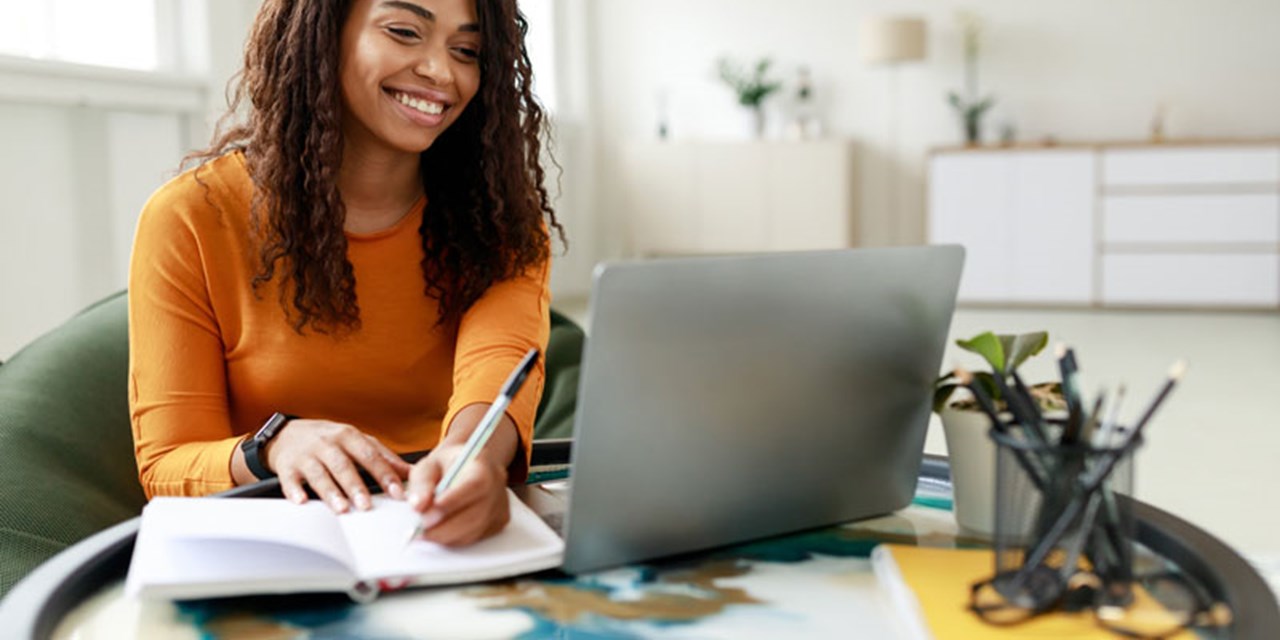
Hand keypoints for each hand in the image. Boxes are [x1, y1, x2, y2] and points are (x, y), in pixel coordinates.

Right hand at [264, 419, 411, 512]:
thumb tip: (411, 473)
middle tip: (367, 505)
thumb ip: (383, 457)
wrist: (288, 434)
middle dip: (356, 486)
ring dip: (330, 492)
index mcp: (349, 437)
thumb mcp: (357, 441)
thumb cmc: (329, 440)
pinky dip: (294, 491)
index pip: (370, 456)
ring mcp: (306, 455)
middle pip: (344, 465)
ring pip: (319, 474)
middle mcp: (328, 444)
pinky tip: (301, 501)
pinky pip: (290, 480)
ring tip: (341, 508)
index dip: (384, 475)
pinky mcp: (287, 466)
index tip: (397, 492)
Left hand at [405, 441, 510, 545]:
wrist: (470, 466)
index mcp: (483, 467)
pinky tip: (440, 532)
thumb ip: (422, 484)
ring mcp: (500, 508)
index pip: (474, 486)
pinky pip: (475, 537)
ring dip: (445, 536)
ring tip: (424, 533)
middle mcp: (497, 488)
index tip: (425, 515)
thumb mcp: (429, 465)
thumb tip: (418, 507)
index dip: (451, 503)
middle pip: (474, 515)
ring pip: (473, 531)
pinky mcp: (499, 523)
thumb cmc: (448, 464)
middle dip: (442, 528)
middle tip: (417, 531)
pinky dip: (454, 539)